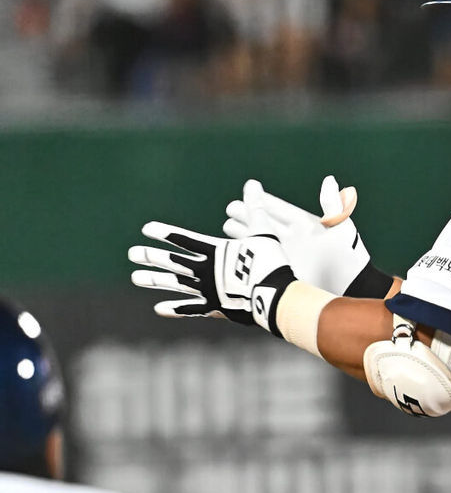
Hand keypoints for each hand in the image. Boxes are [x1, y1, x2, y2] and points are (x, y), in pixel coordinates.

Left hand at [129, 220, 295, 334]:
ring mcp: (208, 290)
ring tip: (135, 277)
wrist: (276, 295)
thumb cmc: (271, 262)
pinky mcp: (214, 307)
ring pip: (175, 284)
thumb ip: (255, 208)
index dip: (165, 233)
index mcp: (216, 251)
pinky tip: (158, 308)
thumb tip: (252, 183)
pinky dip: (174, 308)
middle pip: (173, 261)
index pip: (184, 239)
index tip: (147, 229)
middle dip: (151, 256)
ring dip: (154, 280)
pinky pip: (190, 309)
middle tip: (132, 253)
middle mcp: (206, 270)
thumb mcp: (264, 232)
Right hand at [222, 176, 375, 295]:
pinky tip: (235, 251)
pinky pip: (260, 261)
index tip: (249, 189)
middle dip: (247, 215)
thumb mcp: (342, 227)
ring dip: (243, 233)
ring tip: (228, 226)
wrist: (350, 287)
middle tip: (231, 208)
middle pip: (265, 223)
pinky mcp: (282, 272)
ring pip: (259, 241)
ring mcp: (286, 255)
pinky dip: (247, 255)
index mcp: (303, 224)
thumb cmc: (350, 255)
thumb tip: (330, 179)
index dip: (263, 200)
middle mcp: (292, 238)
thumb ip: (332, 205)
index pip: (278, 208)